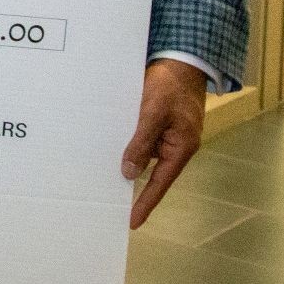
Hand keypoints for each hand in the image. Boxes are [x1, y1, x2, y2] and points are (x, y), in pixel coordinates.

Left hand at [122, 59, 209, 228]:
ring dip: (127, 163)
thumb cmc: (170, 85)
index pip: (160, 183)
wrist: (181, 61)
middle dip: (133, 188)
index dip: (146, 203)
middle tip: (111, 204)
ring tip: (102, 178)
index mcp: (181, 148)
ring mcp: (168, 136)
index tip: (132, 221)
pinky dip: (128, 146)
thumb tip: (128, 172)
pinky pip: (142, 141)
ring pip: (145, 157)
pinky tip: (109, 148)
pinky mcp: (159, 125)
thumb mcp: (153, 112)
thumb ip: (141, 142)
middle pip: (152, 174)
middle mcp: (176, 146)